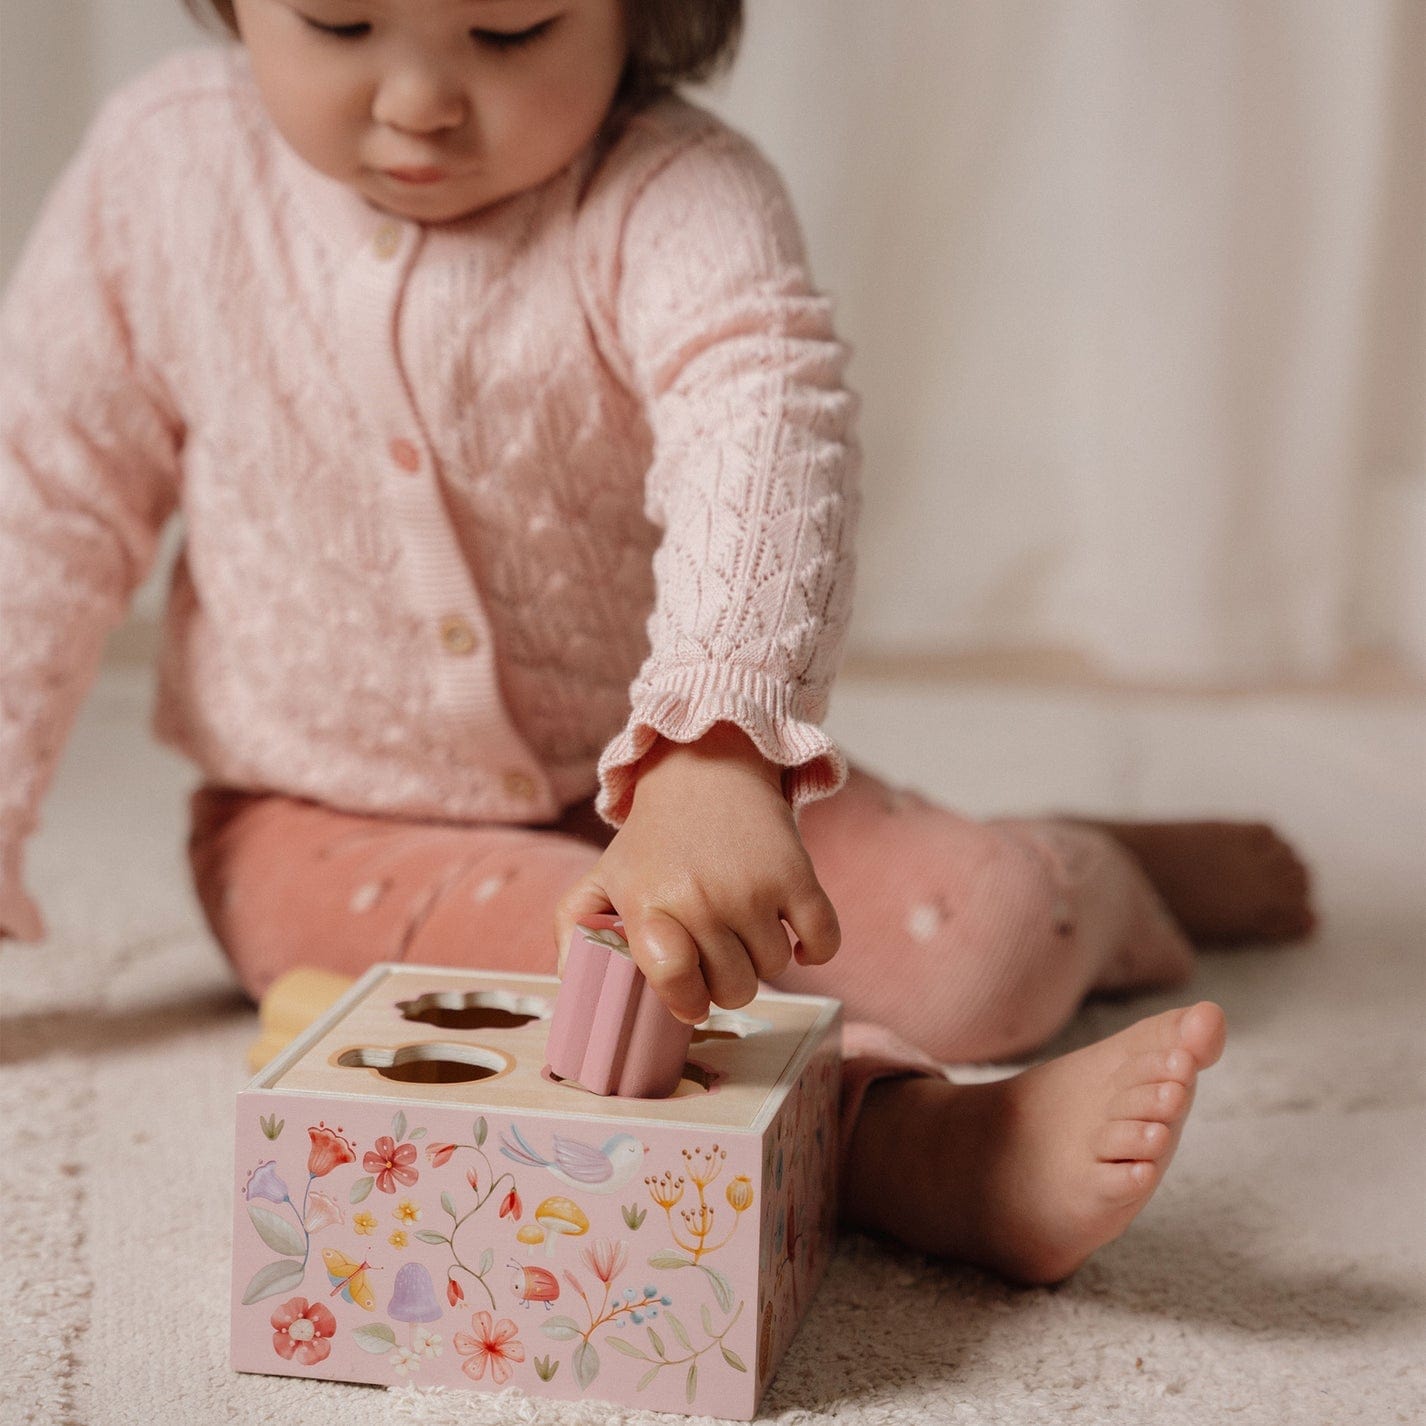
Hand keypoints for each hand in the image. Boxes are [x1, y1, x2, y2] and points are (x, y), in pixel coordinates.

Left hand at [553, 723, 840, 1023]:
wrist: (706, 767)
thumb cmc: (654, 838)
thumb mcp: (602, 875)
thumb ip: (573, 928)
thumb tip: (571, 981)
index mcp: (649, 903)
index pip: (675, 980)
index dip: (686, 1002)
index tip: (688, 998)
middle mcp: (701, 897)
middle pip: (733, 989)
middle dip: (726, 981)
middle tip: (716, 951)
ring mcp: (753, 888)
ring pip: (774, 969)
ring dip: (763, 958)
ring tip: (743, 926)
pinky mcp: (798, 874)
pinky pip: (823, 943)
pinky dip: (814, 949)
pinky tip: (792, 935)